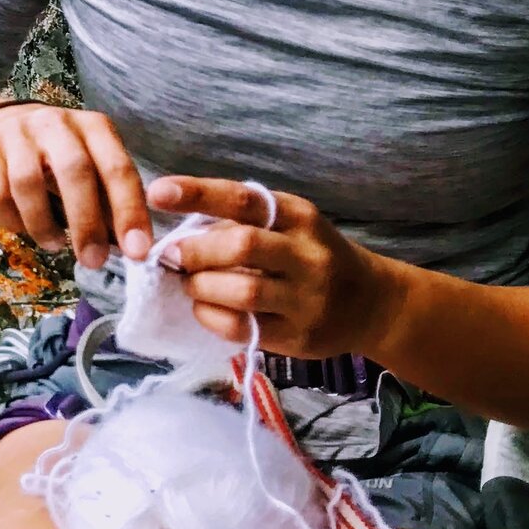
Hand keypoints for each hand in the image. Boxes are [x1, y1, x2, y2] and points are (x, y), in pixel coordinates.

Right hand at [0, 101, 151, 271]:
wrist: (9, 123)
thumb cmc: (63, 155)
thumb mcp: (93, 166)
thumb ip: (109, 200)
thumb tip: (127, 247)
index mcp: (94, 127)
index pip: (117, 168)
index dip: (129, 211)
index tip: (137, 252)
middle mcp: (56, 123)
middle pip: (74, 171)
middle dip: (86, 223)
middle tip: (93, 260)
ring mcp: (16, 133)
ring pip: (27, 183)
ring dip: (44, 225)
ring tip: (55, 244)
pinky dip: (12, 222)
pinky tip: (25, 228)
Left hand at [153, 176, 401, 358]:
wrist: (371, 303)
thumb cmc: (312, 255)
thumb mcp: (289, 224)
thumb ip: (241, 220)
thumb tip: (176, 224)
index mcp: (298, 216)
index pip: (242, 199)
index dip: (197, 194)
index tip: (157, 192)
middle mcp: (307, 254)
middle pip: (241, 245)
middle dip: (195, 250)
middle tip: (171, 254)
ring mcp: (306, 298)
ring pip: (243, 290)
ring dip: (201, 286)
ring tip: (190, 283)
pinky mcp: (299, 336)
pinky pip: (244, 328)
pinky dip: (212, 317)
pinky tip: (204, 308)